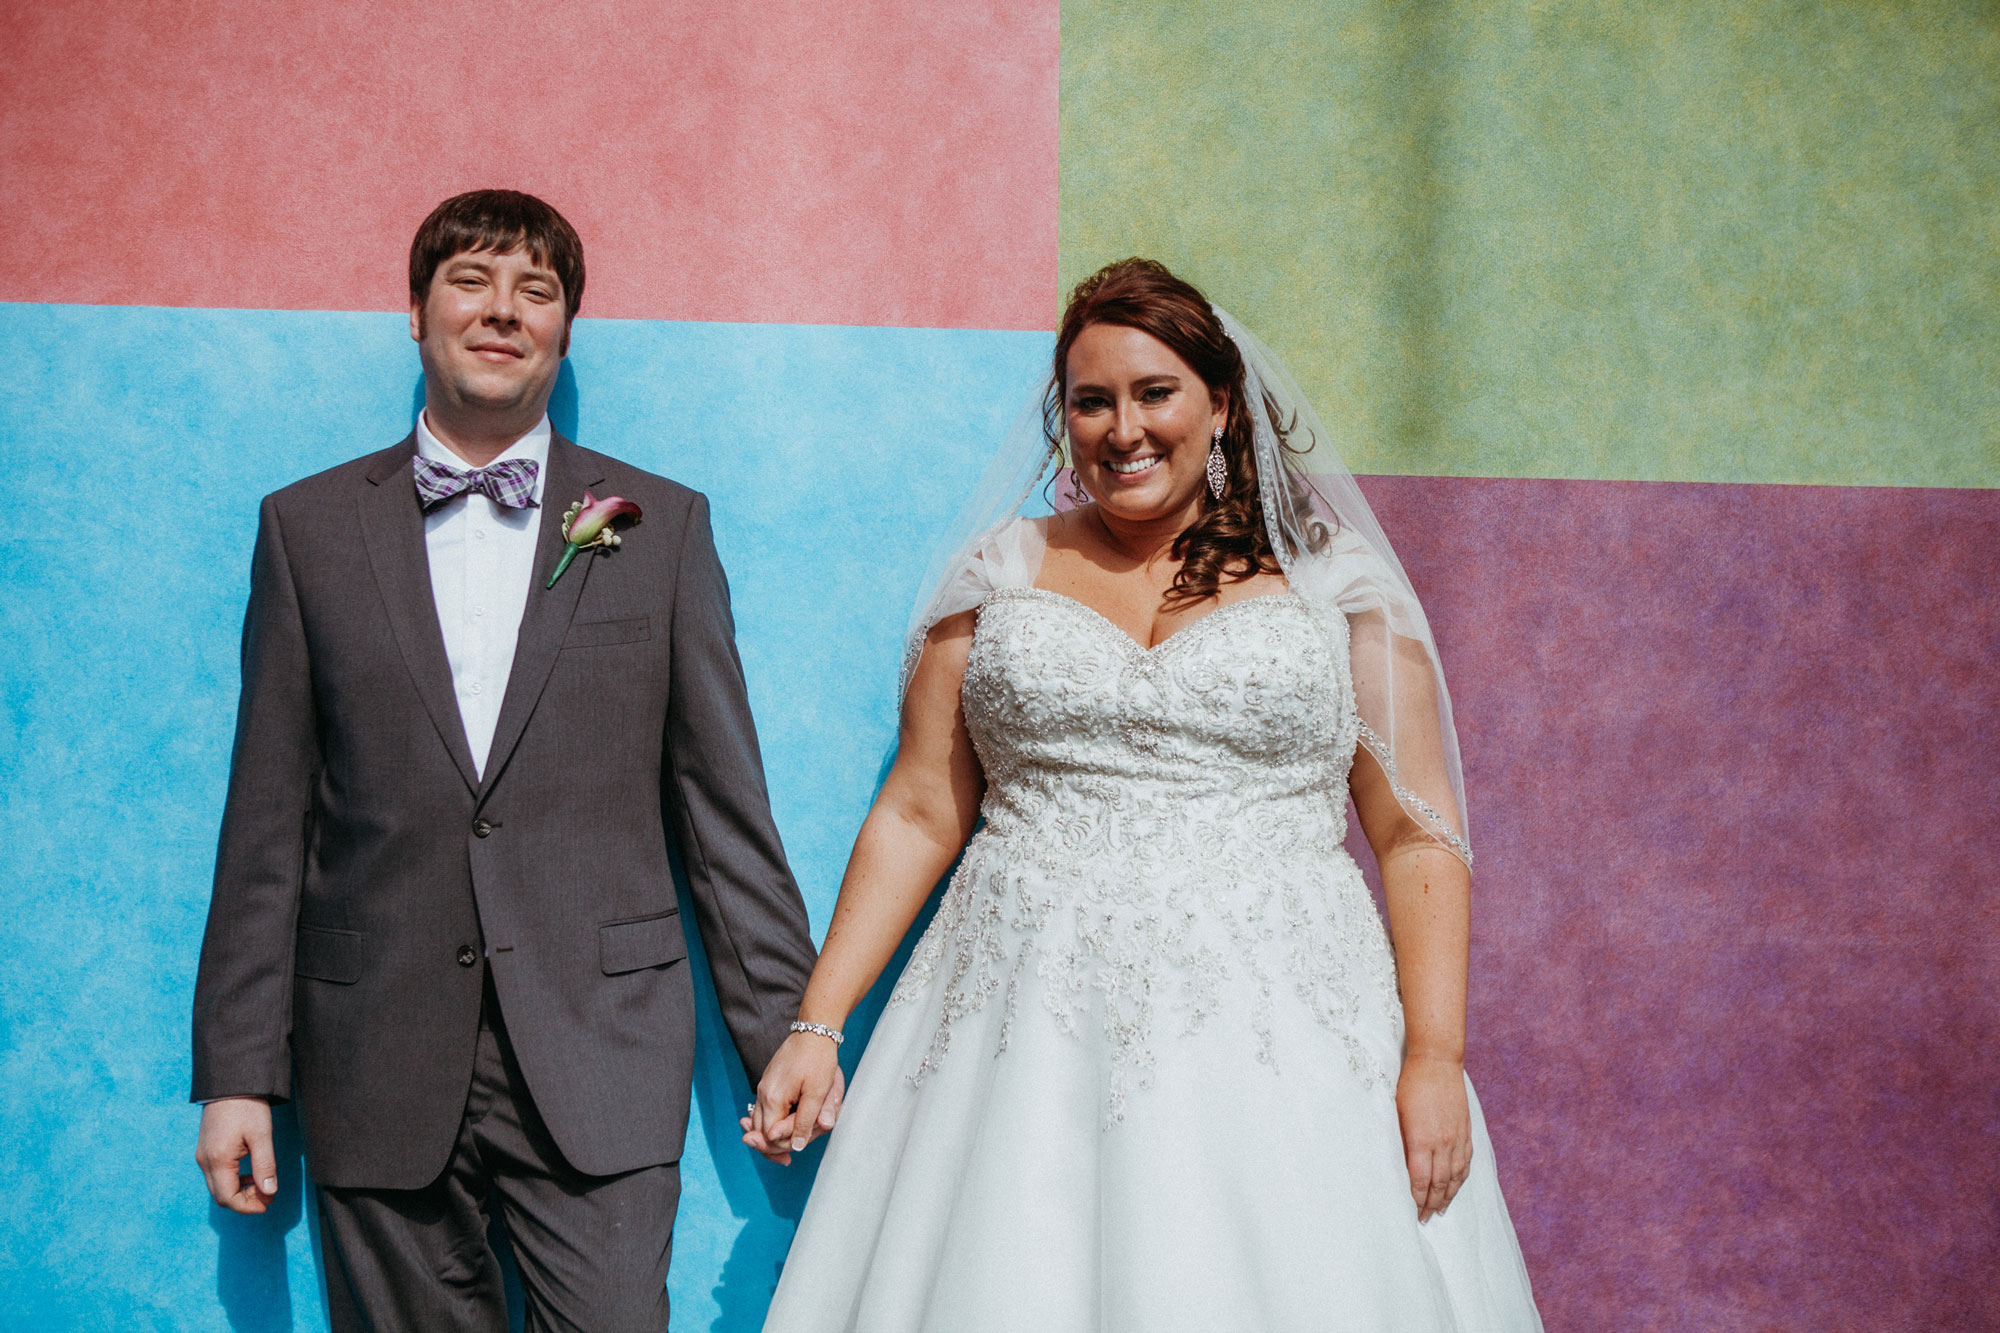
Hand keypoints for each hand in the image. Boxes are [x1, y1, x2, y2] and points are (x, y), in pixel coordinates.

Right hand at [196, 1097, 277, 1213]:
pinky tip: (250, 1173)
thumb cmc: (247, 1106)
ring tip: (263, 1186)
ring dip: (239, 1192)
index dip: (248, 1207)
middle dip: (244, 1202)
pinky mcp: (205, 1149)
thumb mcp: (261, 1136)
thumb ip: (265, 1166)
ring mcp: (202, 1155)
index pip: (228, 1198)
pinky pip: (216, 1175)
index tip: (268, 1204)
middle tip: (268, 1197)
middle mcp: (204, 1161)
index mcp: (218, 1160)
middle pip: (221, 1196)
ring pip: (218, 1187)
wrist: (231, 1082)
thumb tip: (270, 1192)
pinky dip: (233, 1180)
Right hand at [741, 1031, 844, 1164]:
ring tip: (783, 1153)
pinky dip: (770, 1122)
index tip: (794, 1155)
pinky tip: (779, 1129)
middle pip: (759, 1132)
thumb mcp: (818, 1092)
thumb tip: (796, 1147)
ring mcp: (764, 1087)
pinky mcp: (769, 1083)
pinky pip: (763, 1110)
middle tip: (786, 1162)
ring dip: (771, 1136)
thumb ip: (805, 1121)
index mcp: (773, 1098)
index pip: (769, 1136)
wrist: (814, 1031)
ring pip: (760, 1121)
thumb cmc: (818, 1059)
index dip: (782, 1148)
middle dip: (773, 1147)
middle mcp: (763, 1094)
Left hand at [1396, 1053, 1471, 1222]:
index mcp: (1422, 1139)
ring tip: (1440, 1210)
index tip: (1411, 1210)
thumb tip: (1398, 1165)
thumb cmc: (1411, 1084)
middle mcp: (1443, 1143)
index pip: (1420, 1180)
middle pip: (1439, 1183)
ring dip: (1447, 1196)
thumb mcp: (1396, 1112)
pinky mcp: (1466, 1132)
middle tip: (1424, 1218)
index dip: (1416, 1198)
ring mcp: (1457, 1138)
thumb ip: (1400, 1140)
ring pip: (1455, 1177)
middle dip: (1431, 1204)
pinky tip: (1455, 1187)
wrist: (1438, 1062)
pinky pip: (1466, 1163)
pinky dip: (1460, 1179)